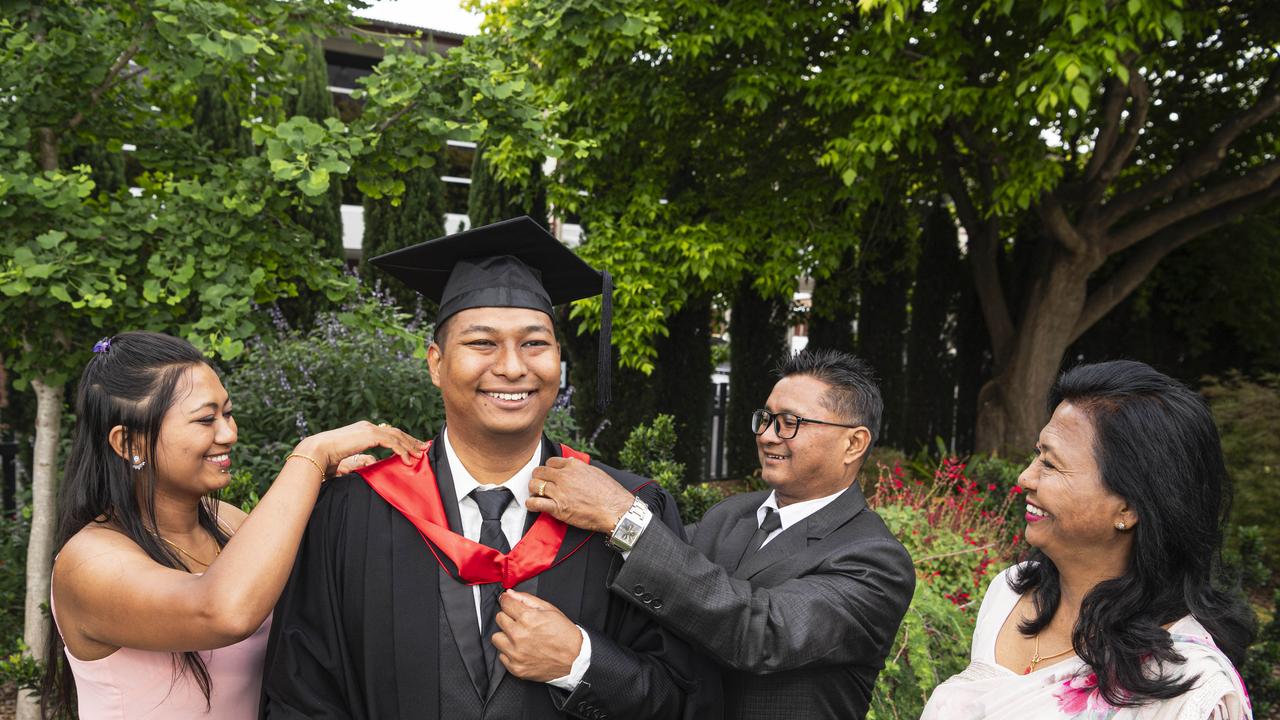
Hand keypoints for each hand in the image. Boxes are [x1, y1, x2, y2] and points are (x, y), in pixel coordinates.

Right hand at [294, 421, 424, 474]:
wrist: (317, 451)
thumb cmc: (328, 458)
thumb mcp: (349, 458)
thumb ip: (362, 459)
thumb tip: (372, 464)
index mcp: (363, 430)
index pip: (388, 432)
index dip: (402, 439)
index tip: (412, 447)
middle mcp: (368, 426)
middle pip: (396, 432)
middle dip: (411, 440)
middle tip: (423, 448)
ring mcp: (369, 429)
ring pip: (396, 436)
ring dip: (410, 445)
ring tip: (420, 455)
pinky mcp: (369, 435)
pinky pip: (391, 442)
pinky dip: (401, 451)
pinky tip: (407, 459)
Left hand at [492, 590, 581, 681]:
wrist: (575, 659)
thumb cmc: (564, 634)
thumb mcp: (550, 609)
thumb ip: (527, 599)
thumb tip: (509, 594)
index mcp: (527, 618)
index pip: (505, 603)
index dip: (509, 602)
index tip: (511, 605)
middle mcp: (519, 636)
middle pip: (499, 619)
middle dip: (509, 618)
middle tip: (521, 623)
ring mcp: (516, 653)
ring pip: (496, 638)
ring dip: (506, 636)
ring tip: (520, 638)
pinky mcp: (516, 668)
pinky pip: (501, 656)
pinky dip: (510, 653)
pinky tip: (522, 651)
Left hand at [526, 457, 636, 533]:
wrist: (615, 510)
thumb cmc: (610, 493)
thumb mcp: (595, 472)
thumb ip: (579, 467)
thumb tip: (570, 463)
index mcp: (573, 466)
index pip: (551, 462)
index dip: (548, 469)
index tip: (549, 475)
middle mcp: (564, 477)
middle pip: (539, 472)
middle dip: (538, 477)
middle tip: (540, 484)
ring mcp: (560, 492)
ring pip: (534, 485)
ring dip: (533, 489)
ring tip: (536, 494)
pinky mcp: (558, 507)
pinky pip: (535, 503)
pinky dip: (531, 504)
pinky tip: (533, 505)